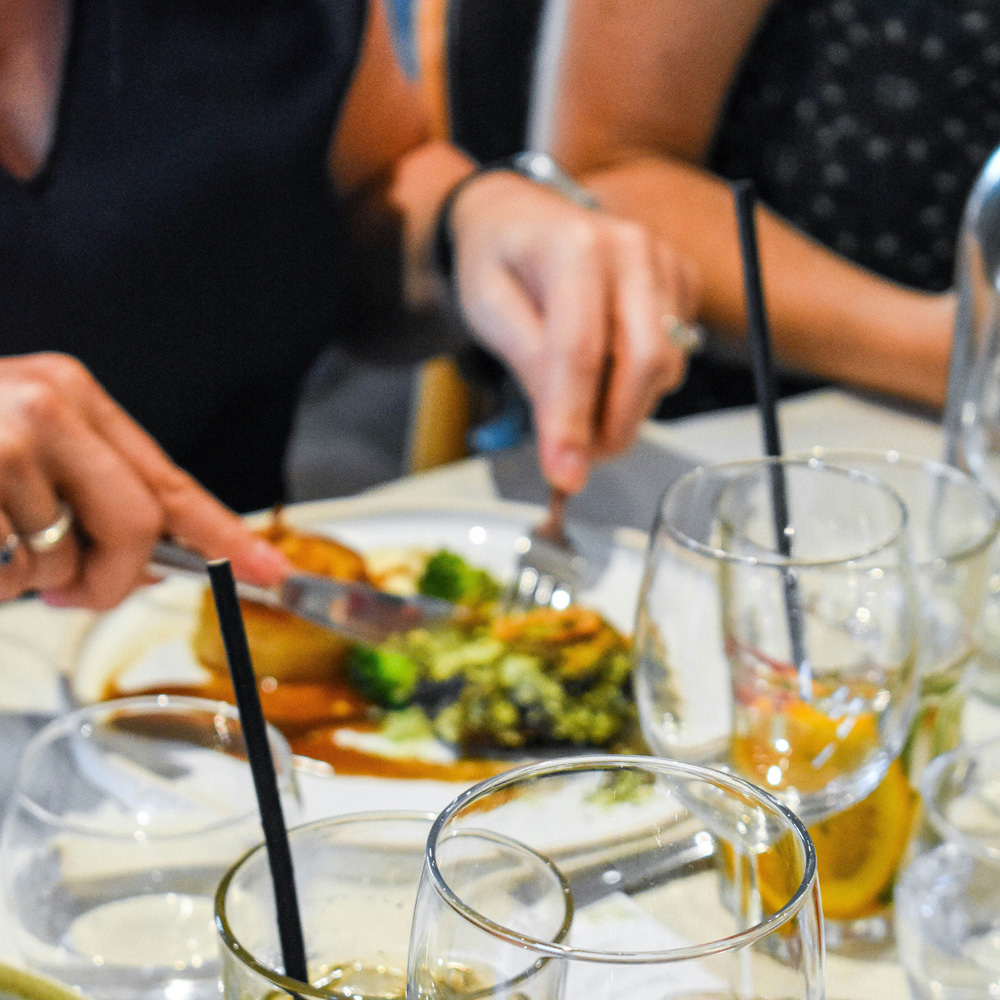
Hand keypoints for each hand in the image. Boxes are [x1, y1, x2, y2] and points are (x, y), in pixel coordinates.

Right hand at [0, 354, 291, 608]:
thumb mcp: (20, 444)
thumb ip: (93, 496)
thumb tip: (152, 564)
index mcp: (72, 394)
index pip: (170, 481)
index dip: (226, 535)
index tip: (272, 571)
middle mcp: (48, 410)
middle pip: (138, 527)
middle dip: (111, 578)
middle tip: (73, 592)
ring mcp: (6, 446)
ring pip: (62, 564)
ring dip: (27, 578)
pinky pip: (8, 577)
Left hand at [448, 170, 698, 492]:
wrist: (521, 218)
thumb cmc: (499, 261)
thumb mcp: (488, 310)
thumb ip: (528, 368)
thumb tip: (563, 441)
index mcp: (574, 247)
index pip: (581, 351)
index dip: (574, 421)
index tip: (565, 474)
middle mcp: (631, 248)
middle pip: (645, 360)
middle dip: (614, 423)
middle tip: (579, 456)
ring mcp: (664, 263)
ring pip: (667, 365)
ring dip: (627, 406)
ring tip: (582, 404)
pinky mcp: (682, 282)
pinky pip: (678, 354)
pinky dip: (642, 381)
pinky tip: (607, 368)